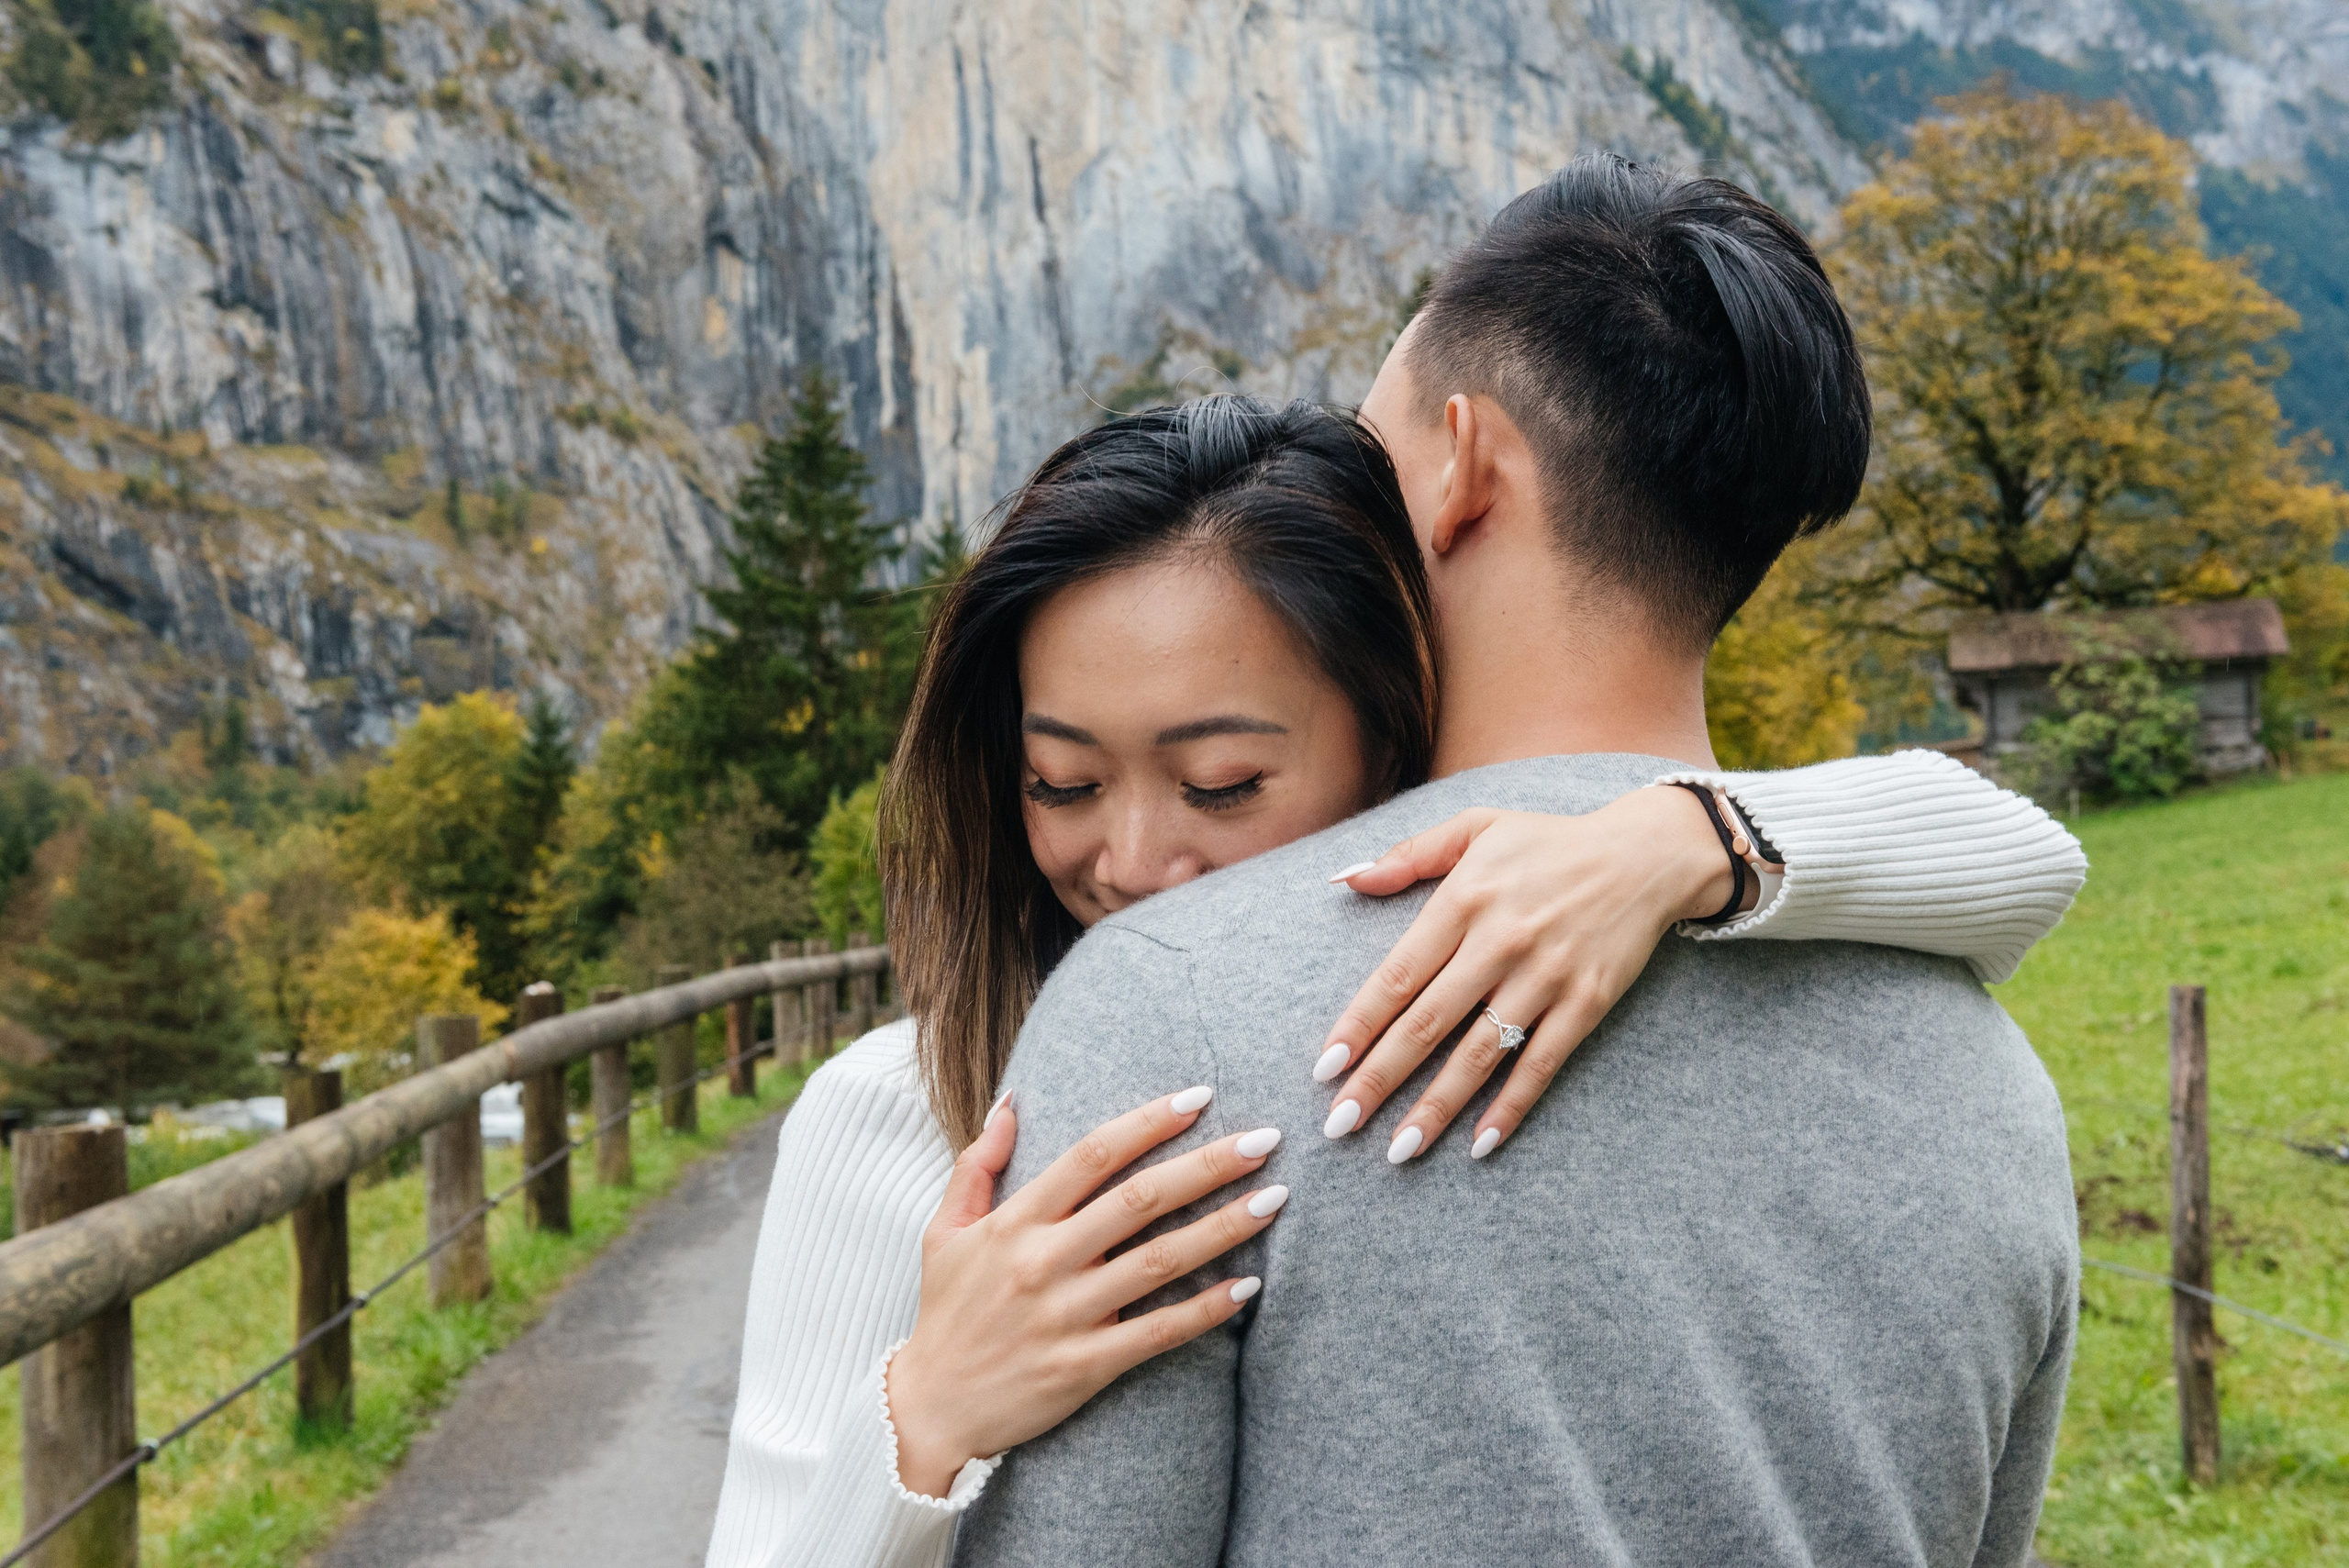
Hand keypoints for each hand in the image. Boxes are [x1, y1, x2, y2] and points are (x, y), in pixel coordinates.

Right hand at [885, 1089, 1285, 1497]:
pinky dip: (1206, 1310)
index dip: (1149, 1121)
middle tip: (1264, 1139)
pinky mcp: (1084, 1366)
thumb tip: (1012, 1102)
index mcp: (1014, 1222)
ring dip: (1222, 1227)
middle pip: (1139, 1199)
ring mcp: (1066, 1315)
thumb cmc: (945, 1313)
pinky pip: (1157, 1333)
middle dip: (1207, 1164)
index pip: (1092, 1155)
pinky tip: (1248, 1285)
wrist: (929, 1410)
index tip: (1200, 1096)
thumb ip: (977, 1165)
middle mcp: (1043, 1262)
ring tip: (1273, 1199)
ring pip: (1159, 1261)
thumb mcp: (944, 1232)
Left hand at [1315, 785, 1740, 1162]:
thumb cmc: (1549, 843)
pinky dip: (1511, 1107)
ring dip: (1435, 1107)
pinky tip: (1479, 1143)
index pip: (1398, 975)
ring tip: (1397, 1150)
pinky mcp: (1585, 1003)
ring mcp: (1545, 977)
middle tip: (1339, 1125)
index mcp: (1464, 899)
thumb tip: (1347, 880)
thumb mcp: (1477, 826)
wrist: (1645, 856)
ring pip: (1479, 1055)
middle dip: (1379, 1080)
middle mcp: (1500, 942)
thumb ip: (1410, 854)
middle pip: (1427, 1024)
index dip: (1358, 1025)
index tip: (1324, 1069)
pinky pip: (1541, 1065)